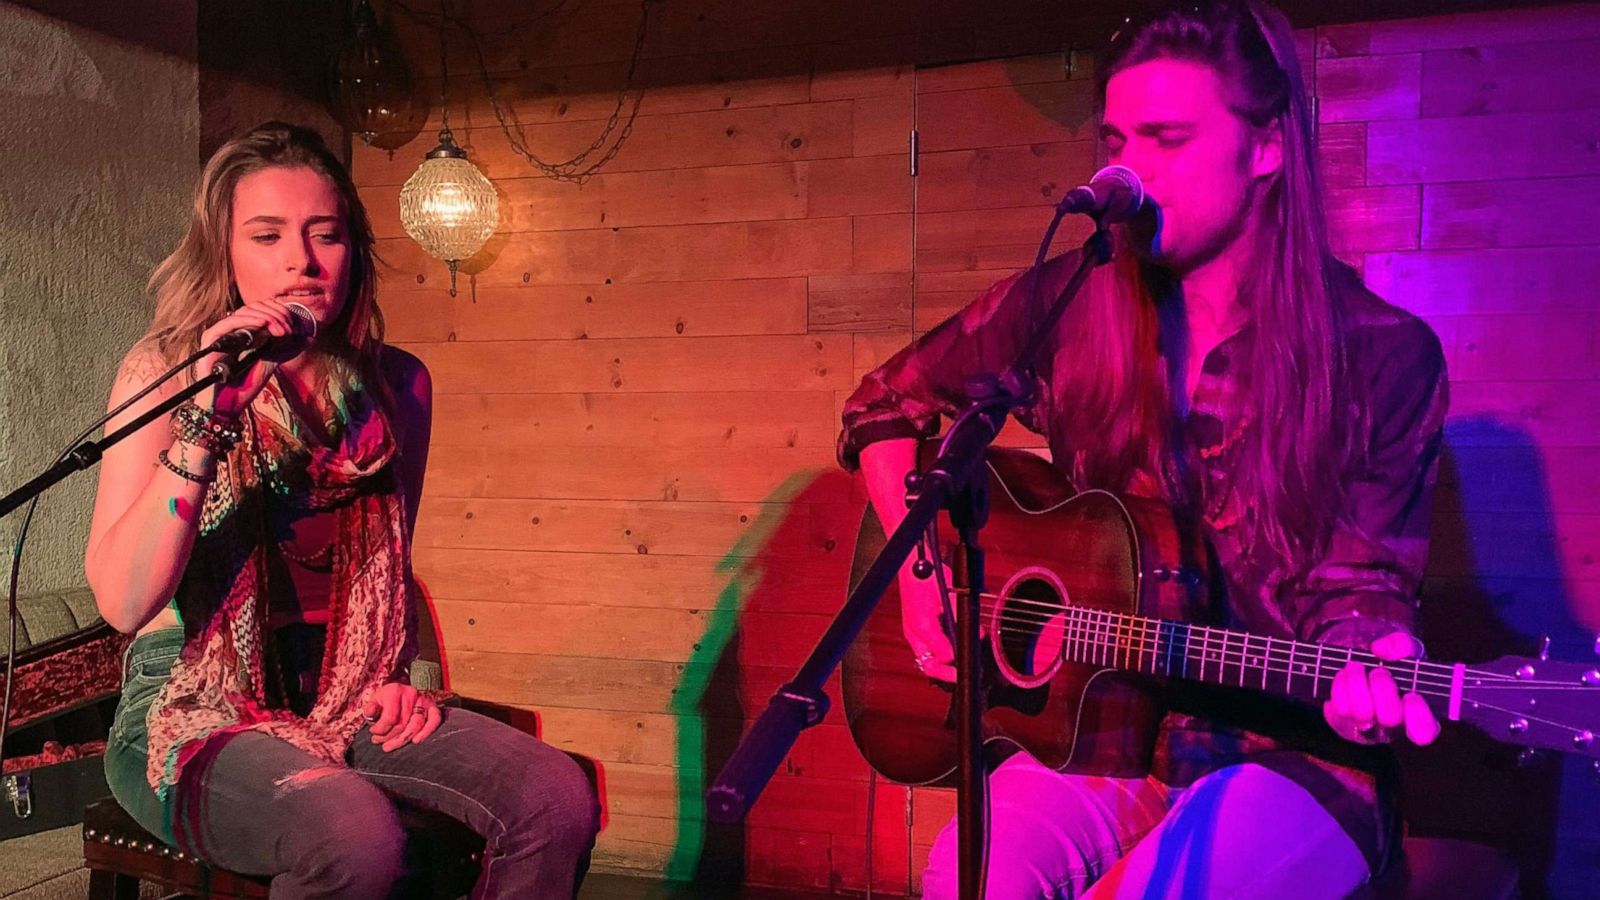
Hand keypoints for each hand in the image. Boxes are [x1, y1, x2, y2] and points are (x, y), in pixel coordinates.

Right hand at [194, 298, 304, 417]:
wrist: (228, 403)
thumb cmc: (247, 383)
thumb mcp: (273, 361)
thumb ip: (288, 348)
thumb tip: (310, 337)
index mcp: (243, 329)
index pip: (261, 308)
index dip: (278, 312)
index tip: (292, 327)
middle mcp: (231, 327)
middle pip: (254, 307)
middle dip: (275, 315)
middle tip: (288, 331)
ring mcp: (219, 331)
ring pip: (244, 312)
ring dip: (267, 318)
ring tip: (282, 332)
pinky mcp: (210, 338)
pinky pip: (230, 322)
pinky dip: (249, 321)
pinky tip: (264, 326)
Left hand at [362, 681, 442, 751]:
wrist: (396, 693)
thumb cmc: (384, 700)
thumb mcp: (374, 701)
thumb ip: (370, 708)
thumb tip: (370, 713)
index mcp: (395, 690)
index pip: (390, 717)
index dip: (380, 729)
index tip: (373, 732)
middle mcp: (411, 693)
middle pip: (402, 724)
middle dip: (389, 736)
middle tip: (378, 741)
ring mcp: (423, 700)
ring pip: (416, 725)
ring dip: (402, 740)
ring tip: (388, 746)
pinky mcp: (432, 707)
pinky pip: (435, 720)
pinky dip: (427, 731)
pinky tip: (417, 741)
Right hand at [900, 562, 955, 682]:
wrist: (910, 565)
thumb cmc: (927, 576)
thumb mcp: (949, 595)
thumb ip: (962, 617)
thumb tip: (977, 635)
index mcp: (923, 626)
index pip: (940, 656)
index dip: (954, 667)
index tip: (966, 670)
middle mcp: (915, 633)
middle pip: (928, 665)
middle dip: (945, 675)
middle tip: (962, 677)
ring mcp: (913, 633)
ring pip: (926, 661)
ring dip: (941, 668)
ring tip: (958, 670)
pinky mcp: (914, 630)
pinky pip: (924, 651)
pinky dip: (937, 657)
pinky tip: (951, 656)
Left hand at [1324, 631, 1440, 745]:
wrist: (1358, 664)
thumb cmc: (1391, 661)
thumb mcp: (1405, 648)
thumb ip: (1402, 644)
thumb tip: (1380, 650)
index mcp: (1420, 714)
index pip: (1425, 731)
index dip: (1418, 715)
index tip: (1411, 694)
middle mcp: (1395, 728)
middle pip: (1390, 718)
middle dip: (1383, 688)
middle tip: (1378, 671)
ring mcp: (1368, 730)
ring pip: (1361, 714)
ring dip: (1357, 682)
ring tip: (1356, 666)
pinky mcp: (1343, 724)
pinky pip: (1340, 708)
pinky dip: (1340, 685)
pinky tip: (1344, 675)